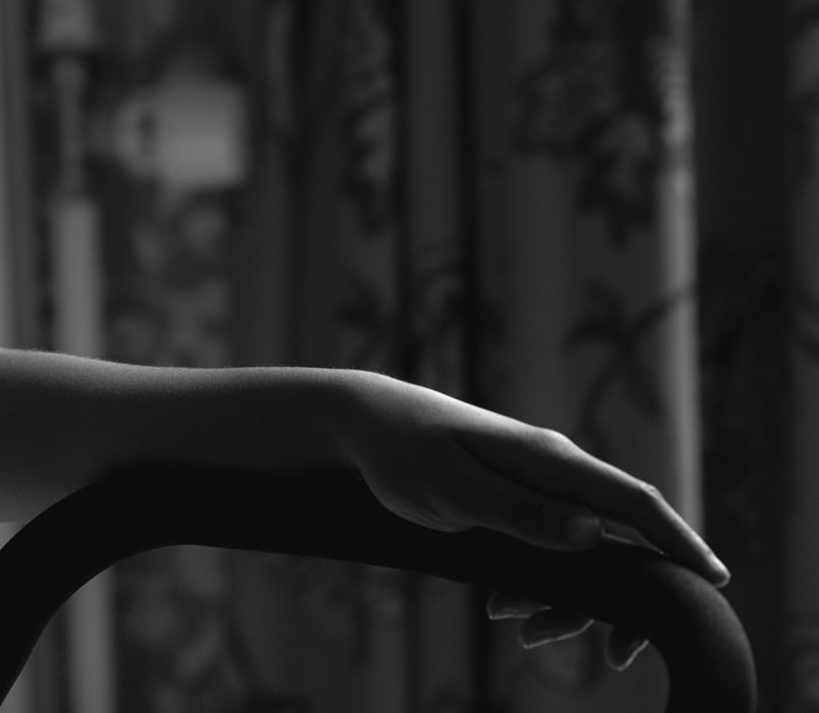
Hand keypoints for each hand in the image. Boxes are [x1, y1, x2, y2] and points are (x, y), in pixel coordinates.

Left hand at [330, 371, 728, 671]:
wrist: (366, 426)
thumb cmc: (405, 450)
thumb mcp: (456, 489)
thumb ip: (523, 513)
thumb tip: (596, 535)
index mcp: (551, 460)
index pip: (635, 502)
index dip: (679, 542)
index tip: (714, 581)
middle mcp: (556, 470)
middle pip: (621, 537)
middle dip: (623, 595)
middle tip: (618, 654)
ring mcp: (540, 485)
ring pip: (586, 552)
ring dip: (568, 600)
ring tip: (525, 633)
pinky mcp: (519, 501)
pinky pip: (553, 549)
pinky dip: (541, 586)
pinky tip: (505, 611)